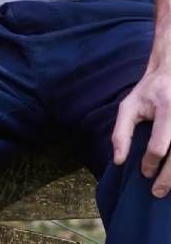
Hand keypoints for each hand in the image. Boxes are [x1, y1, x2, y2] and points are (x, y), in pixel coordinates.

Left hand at [112, 66, 170, 195]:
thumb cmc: (149, 92)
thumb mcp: (129, 105)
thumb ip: (122, 132)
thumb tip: (118, 160)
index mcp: (167, 109)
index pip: (159, 145)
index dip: (150, 162)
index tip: (144, 171)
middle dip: (168, 178)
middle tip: (156, 192)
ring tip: (167, 189)